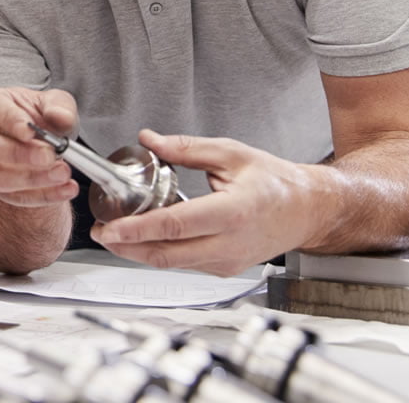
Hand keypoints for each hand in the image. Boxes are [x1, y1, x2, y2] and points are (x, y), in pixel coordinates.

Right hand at [0, 87, 80, 207]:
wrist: (43, 141)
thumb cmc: (41, 115)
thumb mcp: (55, 102)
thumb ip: (60, 107)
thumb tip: (60, 117)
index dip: (10, 121)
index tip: (30, 131)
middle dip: (18, 154)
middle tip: (49, 156)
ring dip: (32, 179)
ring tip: (62, 173)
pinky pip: (14, 197)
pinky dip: (43, 196)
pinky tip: (66, 189)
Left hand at [90, 129, 324, 275]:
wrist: (307, 210)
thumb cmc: (276, 182)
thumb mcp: (231, 153)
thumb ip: (186, 148)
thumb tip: (150, 139)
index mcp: (232, 212)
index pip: (175, 226)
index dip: (138, 229)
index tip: (110, 227)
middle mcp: (229, 243)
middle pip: (167, 255)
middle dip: (127, 247)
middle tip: (101, 232)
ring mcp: (227, 262)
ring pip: (173, 263)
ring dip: (139, 251)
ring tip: (114, 235)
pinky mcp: (224, 269)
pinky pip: (185, 264)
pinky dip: (160, 253)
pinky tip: (143, 239)